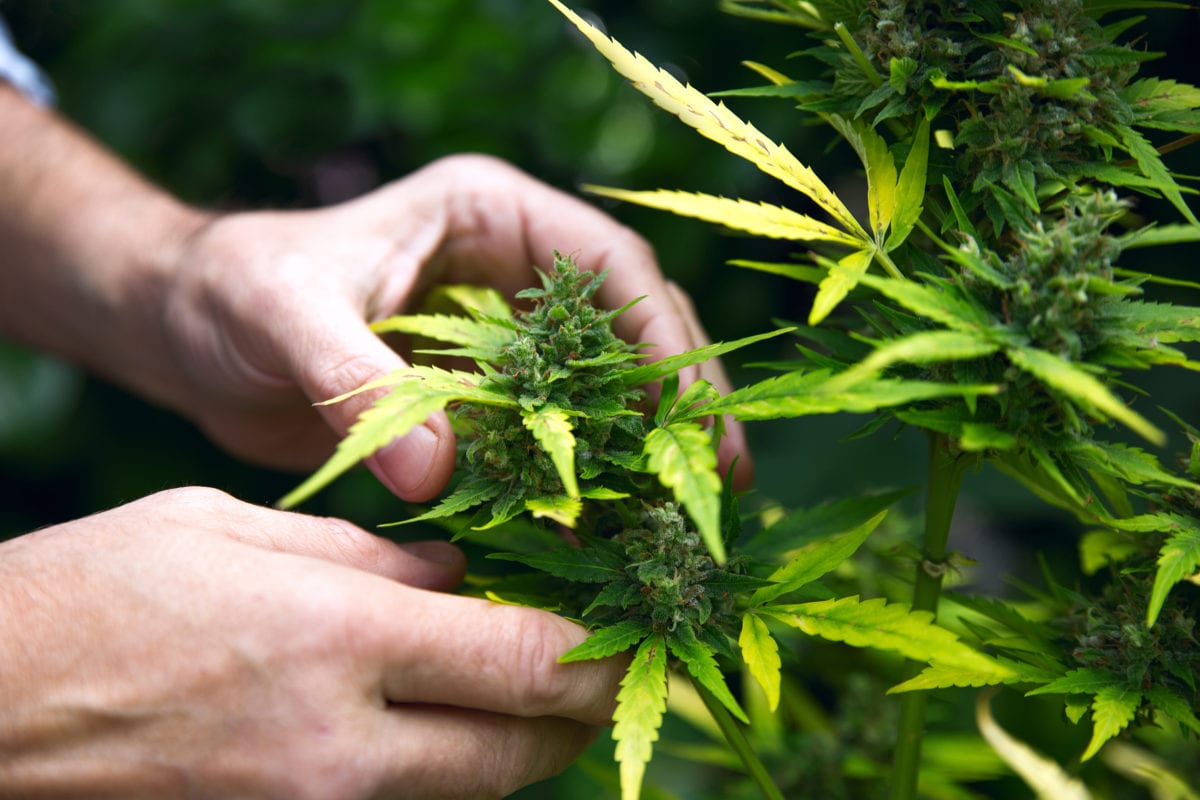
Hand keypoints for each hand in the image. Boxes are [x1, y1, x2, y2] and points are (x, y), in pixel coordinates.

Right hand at [0, 488, 624, 799]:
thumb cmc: (98, 592)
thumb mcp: (239, 529)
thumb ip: (369, 555)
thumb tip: (459, 573)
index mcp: (342, 637)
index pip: (530, 661)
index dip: (598, 650)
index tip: (622, 622)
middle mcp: (345, 744)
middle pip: (526, 751)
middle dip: (578, 709)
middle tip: (591, 661)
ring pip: (478, 794)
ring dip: (518, 744)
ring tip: (519, 684)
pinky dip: (449, 773)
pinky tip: (436, 723)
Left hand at [162, 154, 751, 498]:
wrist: (188, 333)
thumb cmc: (230, 294)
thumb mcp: (285, 317)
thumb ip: (356, 383)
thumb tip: (435, 474)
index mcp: (488, 215)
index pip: (609, 265)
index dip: (661, 338)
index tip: (690, 417)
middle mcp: (512, 271)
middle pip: (630, 328)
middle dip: (678, 402)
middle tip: (718, 483)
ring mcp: (503, 335)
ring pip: (604, 388)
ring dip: (644, 450)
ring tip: (680, 521)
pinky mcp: (483, 395)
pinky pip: (554, 436)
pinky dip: (583, 481)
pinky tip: (605, 533)